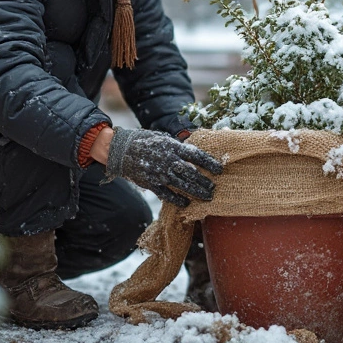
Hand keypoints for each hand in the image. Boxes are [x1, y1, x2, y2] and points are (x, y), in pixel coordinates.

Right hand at [103, 127, 222, 206]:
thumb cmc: (146, 142)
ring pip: (183, 185)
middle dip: (205, 182)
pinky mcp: (151, 183)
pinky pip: (167, 195)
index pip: (197, 155)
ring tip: (207, 196)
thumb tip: (194, 151)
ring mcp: (160, 173)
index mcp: (173, 147)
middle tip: (214, 187)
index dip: (210, 163)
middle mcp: (168, 160)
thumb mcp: (164, 139)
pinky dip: (178, 200)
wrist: (122, 150)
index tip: (220, 170)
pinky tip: (186, 203)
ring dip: (197, 192)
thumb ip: (179, 146)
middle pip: (192, 173)